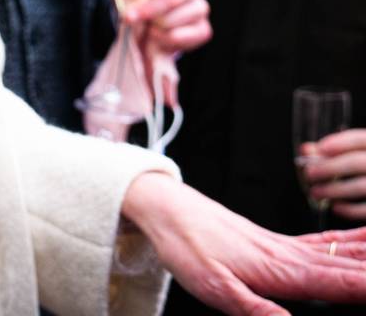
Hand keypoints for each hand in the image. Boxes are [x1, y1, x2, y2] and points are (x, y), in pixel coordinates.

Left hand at [101, 0, 211, 52]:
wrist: (148, 32)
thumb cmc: (140, 4)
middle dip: (152, 7)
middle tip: (130, 16)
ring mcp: (199, 8)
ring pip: (182, 15)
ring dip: (157, 24)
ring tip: (146, 26)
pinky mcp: (202, 30)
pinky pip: (185, 34)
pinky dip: (166, 38)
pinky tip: (157, 36)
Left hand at [123, 173, 365, 314]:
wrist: (170, 212)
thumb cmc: (189, 249)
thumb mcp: (215, 289)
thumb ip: (256, 310)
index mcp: (286, 272)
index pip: (348, 285)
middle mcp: (296, 257)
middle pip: (358, 268)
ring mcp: (290, 248)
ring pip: (348, 252)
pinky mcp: (280, 244)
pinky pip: (327, 242)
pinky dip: (355, 241)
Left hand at [306, 129, 365, 220]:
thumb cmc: (363, 170)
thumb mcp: (354, 155)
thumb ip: (331, 151)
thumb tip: (305, 149)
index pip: (361, 139)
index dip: (340, 142)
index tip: (320, 148)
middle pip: (357, 162)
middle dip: (329, 168)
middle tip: (309, 174)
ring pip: (361, 186)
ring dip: (333, 189)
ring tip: (315, 192)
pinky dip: (349, 209)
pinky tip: (335, 206)